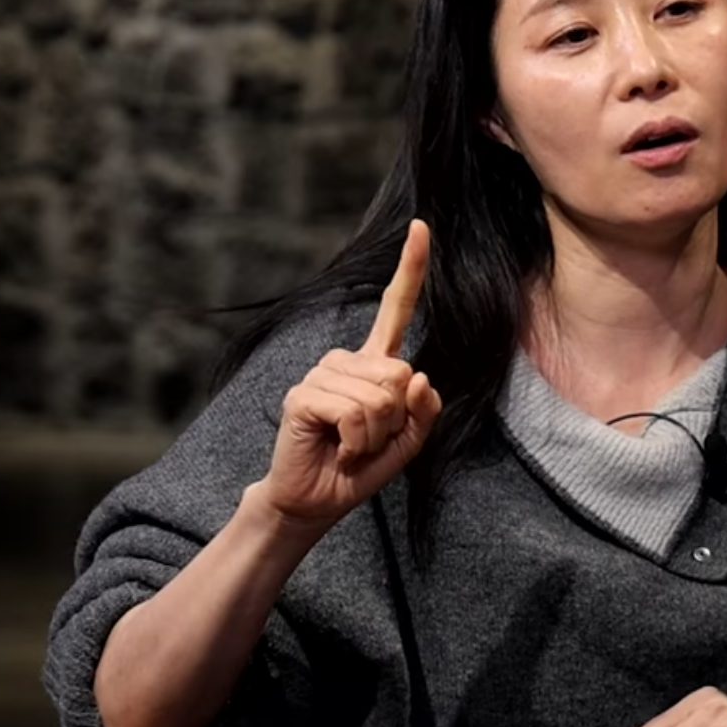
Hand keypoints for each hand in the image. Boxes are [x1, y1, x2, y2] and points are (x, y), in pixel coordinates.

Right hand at [250, 220, 442, 534]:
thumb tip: (417, 375)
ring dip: (374, 435)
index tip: (422, 226)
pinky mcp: (302, 395)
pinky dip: (355, 442)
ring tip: (350, 445)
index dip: (410, 269)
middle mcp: (347, 360)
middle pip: (401, 375)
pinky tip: (336, 448)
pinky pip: (354, 413)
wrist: (316, 500)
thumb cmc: (359, 467)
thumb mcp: (407, 443)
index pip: (395, 309)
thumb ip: (424, 410)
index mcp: (374, 363)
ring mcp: (321, 374)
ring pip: (380, 398)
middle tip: (368, 439)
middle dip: (395, 419)